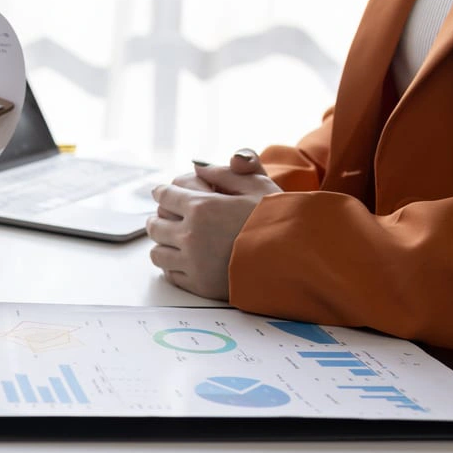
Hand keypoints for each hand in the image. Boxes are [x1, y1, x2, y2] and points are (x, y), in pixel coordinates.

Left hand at [146, 149, 281, 299]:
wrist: (297, 259)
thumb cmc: (280, 219)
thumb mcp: (258, 185)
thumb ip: (228, 172)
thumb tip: (200, 167)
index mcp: (201, 207)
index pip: (165, 196)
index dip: (163, 192)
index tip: (162, 193)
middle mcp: (191, 235)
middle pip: (155, 225)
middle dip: (158, 218)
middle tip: (162, 217)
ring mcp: (192, 262)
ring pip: (158, 253)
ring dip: (163, 244)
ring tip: (171, 241)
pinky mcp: (199, 285)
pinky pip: (171, 274)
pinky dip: (173, 265)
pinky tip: (183, 260)